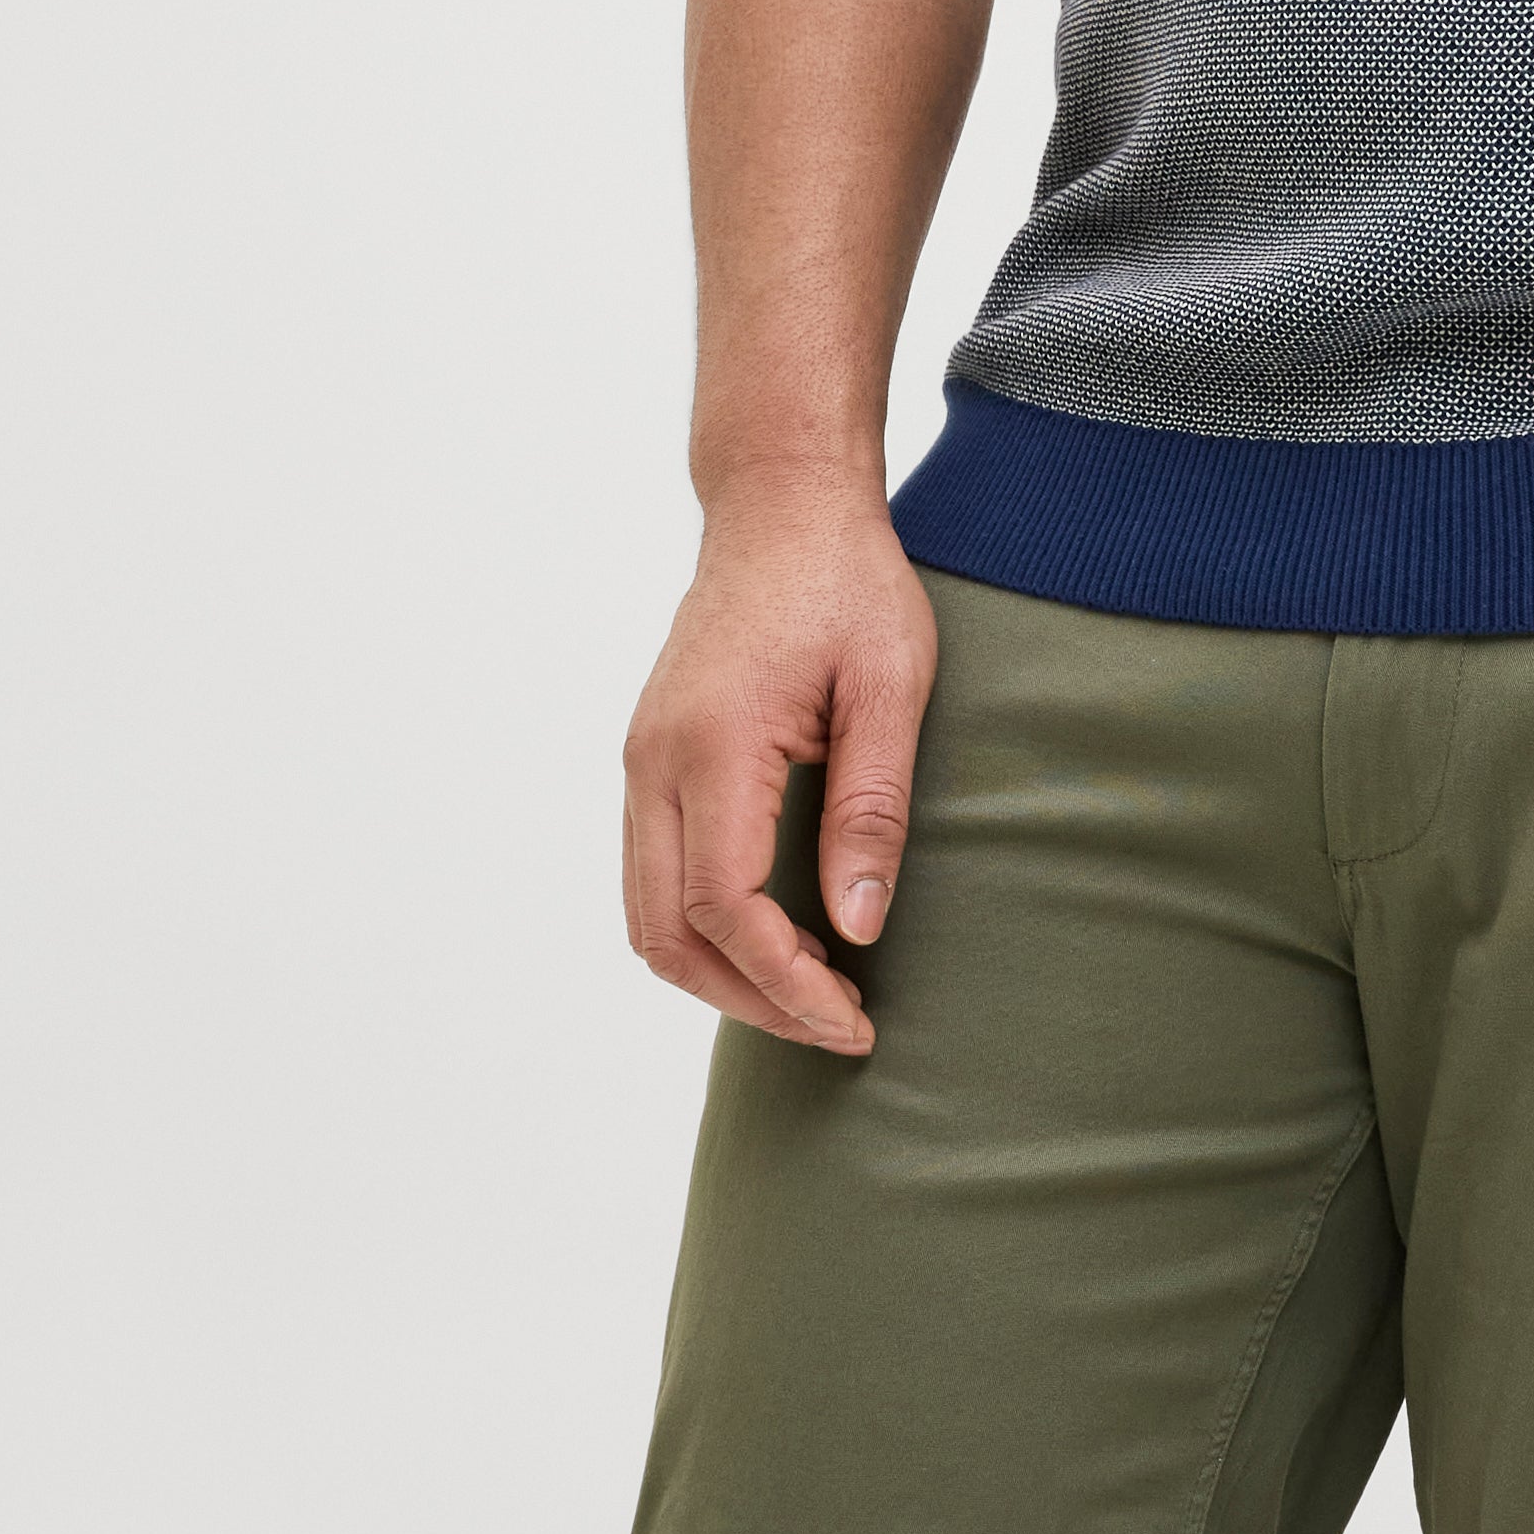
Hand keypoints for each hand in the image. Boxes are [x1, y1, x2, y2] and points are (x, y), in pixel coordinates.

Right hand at [619, 479, 938, 1052]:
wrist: (780, 507)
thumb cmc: (848, 584)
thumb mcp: (892, 688)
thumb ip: (872, 809)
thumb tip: (857, 928)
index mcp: (713, 743)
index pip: (724, 908)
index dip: (785, 984)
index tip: (853, 1020)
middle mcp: (654, 761)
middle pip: (666, 933)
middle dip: (750, 1001)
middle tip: (838, 1027)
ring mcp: (641, 762)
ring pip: (647, 916)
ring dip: (720, 976)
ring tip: (810, 998)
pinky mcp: (650, 762)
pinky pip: (653, 877)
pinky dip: (703, 932)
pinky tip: (778, 942)